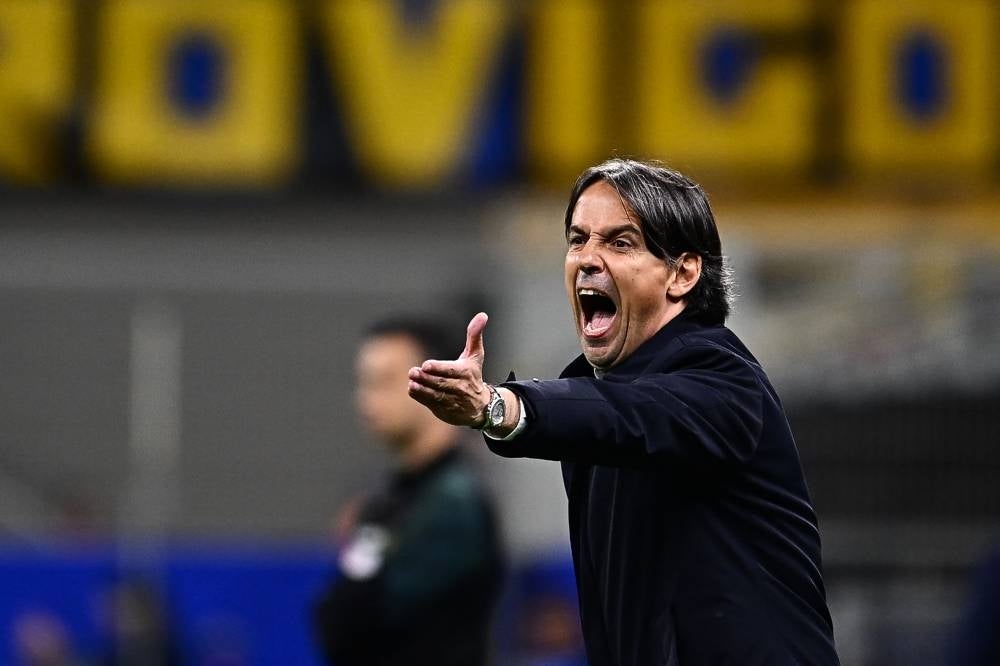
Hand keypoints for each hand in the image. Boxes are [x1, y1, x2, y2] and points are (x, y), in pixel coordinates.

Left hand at [407, 312, 489, 426]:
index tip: (425, 365)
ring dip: (422, 389)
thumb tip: (482, 315)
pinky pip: (431, 403)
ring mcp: (453, 401)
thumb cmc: (474, 376)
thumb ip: (475, 336)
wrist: (481, 407)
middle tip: (413, 372)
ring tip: (411, 382)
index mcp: (467, 373)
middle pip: (441, 383)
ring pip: (435, 394)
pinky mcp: (445, 411)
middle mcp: (461, 388)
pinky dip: (421, 397)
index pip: (451, 371)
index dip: (438, 369)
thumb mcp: (476, 356)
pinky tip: (412, 389)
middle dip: (426, 378)